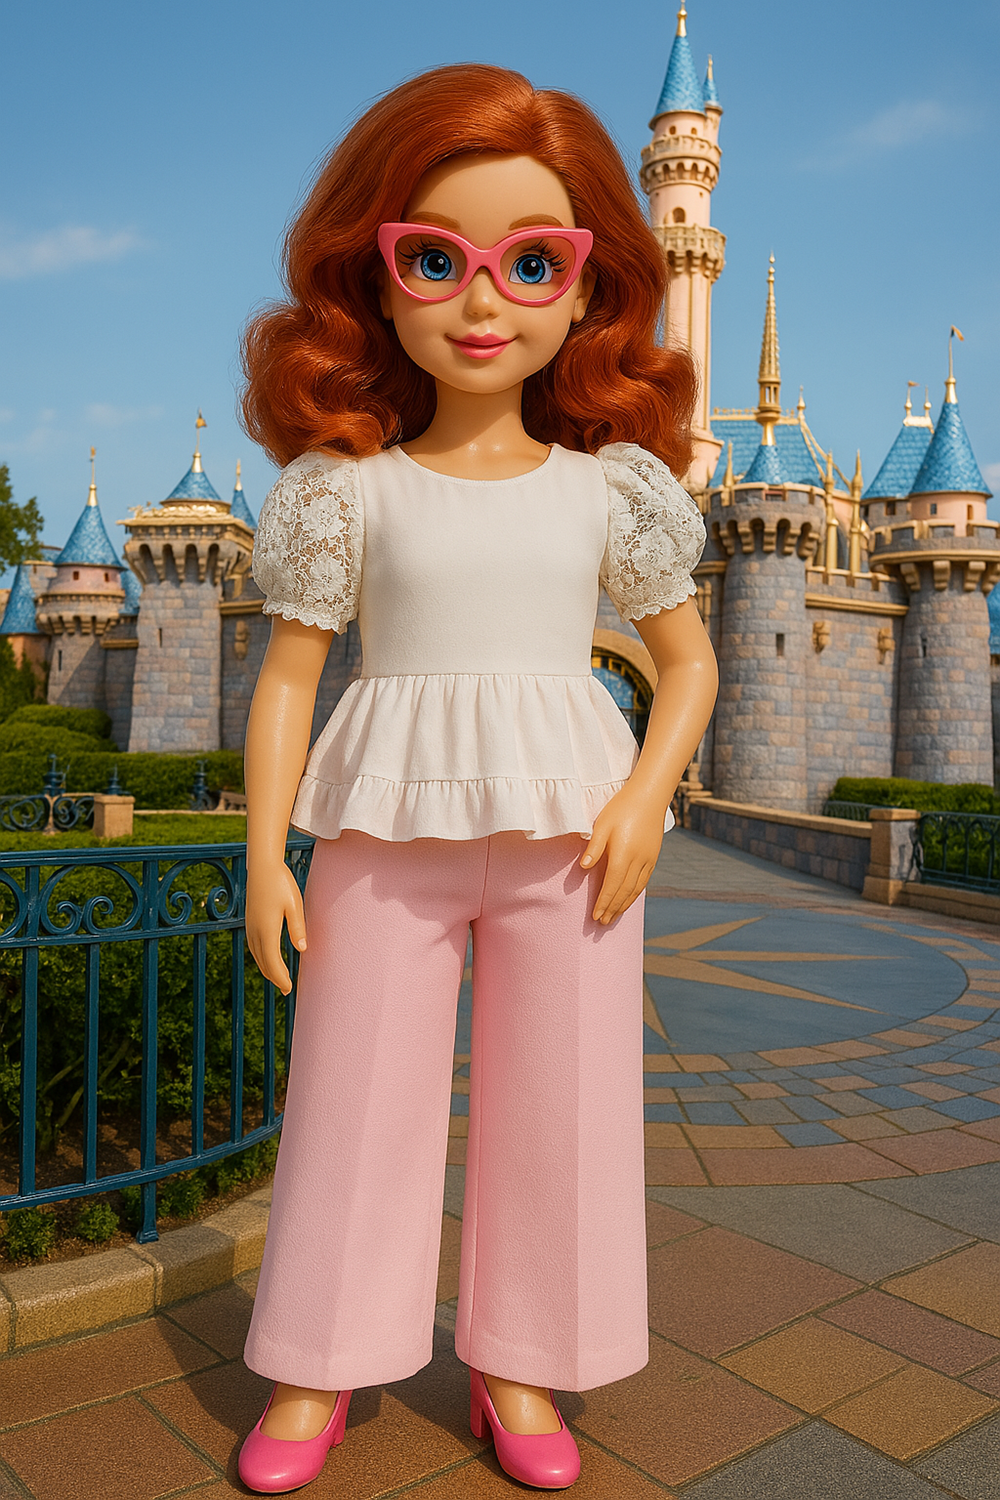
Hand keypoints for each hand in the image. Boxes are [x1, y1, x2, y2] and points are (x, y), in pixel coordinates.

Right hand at [246, 860, 306, 994]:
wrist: (262, 866)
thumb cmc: (281, 883)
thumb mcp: (295, 905)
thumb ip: (297, 928)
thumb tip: (302, 950)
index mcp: (267, 930)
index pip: (273, 962)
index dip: (280, 978)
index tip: (288, 989)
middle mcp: (255, 931)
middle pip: (264, 962)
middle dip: (274, 977)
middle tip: (286, 989)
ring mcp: (250, 926)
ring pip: (257, 955)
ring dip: (267, 968)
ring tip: (277, 977)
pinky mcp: (249, 920)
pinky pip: (254, 946)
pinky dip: (261, 957)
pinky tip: (266, 957)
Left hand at [579, 785, 666, 923]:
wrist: (649, 796)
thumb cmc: (621, 807)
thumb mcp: (603, 824)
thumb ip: (594, 847)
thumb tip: (584, 867)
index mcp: (623, 853)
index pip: (612, 885)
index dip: (604, 902)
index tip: (596, 916)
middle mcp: (638, 860)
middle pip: (624, 891)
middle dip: (613, 908)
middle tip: (602, 922)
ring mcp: (648, 860)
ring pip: (636, 889)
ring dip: (624, 905)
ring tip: (614, 917)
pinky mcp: (653, 856)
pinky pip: (644, 881)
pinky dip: (635, 894)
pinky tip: (629, 899)